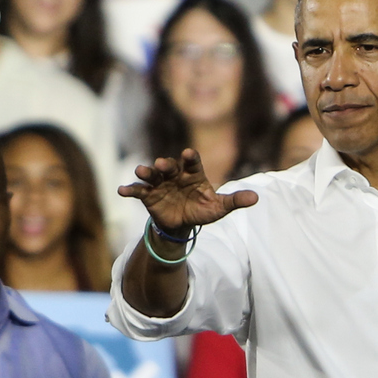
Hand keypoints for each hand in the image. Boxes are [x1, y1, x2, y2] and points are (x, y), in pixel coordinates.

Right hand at [119, 149, 257, 237]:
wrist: (183, 224)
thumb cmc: (202, 210)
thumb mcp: (219, 208)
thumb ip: (234, 201)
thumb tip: (256, 198)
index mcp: (193, 174)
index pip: (192, 162)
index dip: (189, 157)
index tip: (187, 154)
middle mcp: (175, 175)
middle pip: (169, 166)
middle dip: (165, 165)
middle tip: (162, 164)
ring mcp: (160, 184)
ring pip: (152, 175)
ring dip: (145, 172)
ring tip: (140, 171)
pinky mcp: (148, 195)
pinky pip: (138, 191)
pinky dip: (129, 190)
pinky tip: (121, 191)